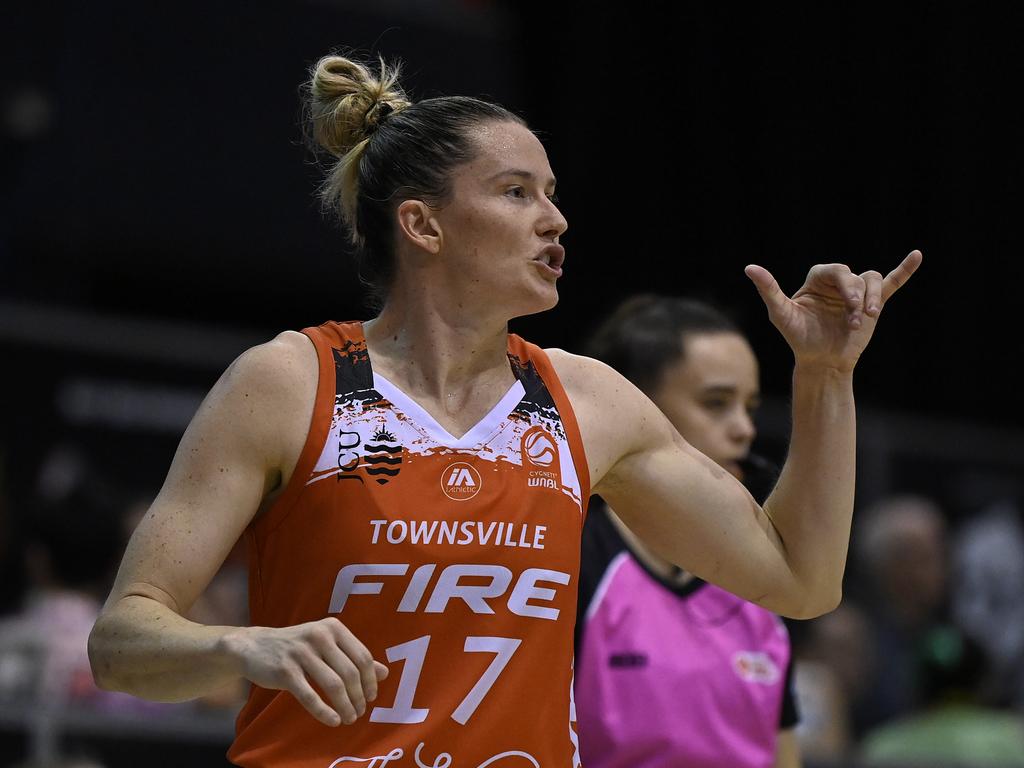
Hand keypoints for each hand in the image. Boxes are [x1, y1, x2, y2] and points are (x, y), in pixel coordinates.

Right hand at [224, 618, 388, 725]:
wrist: (253, 646)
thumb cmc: (297, 647)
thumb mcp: (327, 645)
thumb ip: (354, 657)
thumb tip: (385, 673)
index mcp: (333, 627)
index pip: (363, 656)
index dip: (370, 680)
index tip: (372, 697)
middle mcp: (319, 636)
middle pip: (350, 673)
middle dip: (359, 697)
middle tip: (360, 712)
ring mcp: (301, 652)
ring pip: (333, 685)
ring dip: (345, 706)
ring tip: (349, 718)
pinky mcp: (285, 670)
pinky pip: (310, 695)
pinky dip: (324, 712)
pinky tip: (333, 721)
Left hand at [744, 250, 921, 370]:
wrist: (821, 362)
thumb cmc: (798, 338)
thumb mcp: (781, 313)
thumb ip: (769, 290)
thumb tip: (749, 267)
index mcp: (817, 280)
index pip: (835, 270)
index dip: (844, 284)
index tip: (850, 305)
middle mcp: (837, 283)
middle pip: (855, 277)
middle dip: (857, 296)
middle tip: (856, 318)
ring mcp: (856, 293)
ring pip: (872, 280)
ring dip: (873, 298)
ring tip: (868, 317)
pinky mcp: (872, 305)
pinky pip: (890, 284)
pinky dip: (904, 271)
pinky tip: (917, 256)